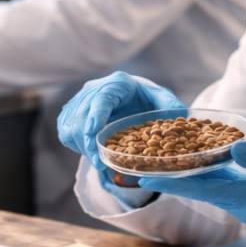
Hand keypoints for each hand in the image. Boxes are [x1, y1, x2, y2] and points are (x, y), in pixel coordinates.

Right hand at [57, 71, 184, 173]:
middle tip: (100, 163)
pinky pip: (67, 131)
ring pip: (71, 125)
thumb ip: (170, 105)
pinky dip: (77, 145)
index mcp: (117, 83)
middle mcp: (94, 89)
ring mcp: (80, 100)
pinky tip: (91, 152)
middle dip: (88, 141)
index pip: (101, 98)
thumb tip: (178, 114)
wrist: (132, 98)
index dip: (95, 114)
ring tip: (99, 161)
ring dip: (83, 146)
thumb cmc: (147, 99)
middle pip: (82, 116)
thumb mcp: (162, 99)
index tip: (92, 132)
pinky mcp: (71, 113)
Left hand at [139, 141, 245, 242]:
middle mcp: (239, 201)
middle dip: (165, 177)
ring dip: (178, 174)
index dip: (172, 181)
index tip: (145, 176)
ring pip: (204, 184)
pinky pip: (217, 180)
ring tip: (151, 162)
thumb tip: (235, 147)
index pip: (201, 188)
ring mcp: (243, 198)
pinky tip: (188, 159)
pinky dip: (199, 170)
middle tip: (135, 167)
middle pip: (195, 188)